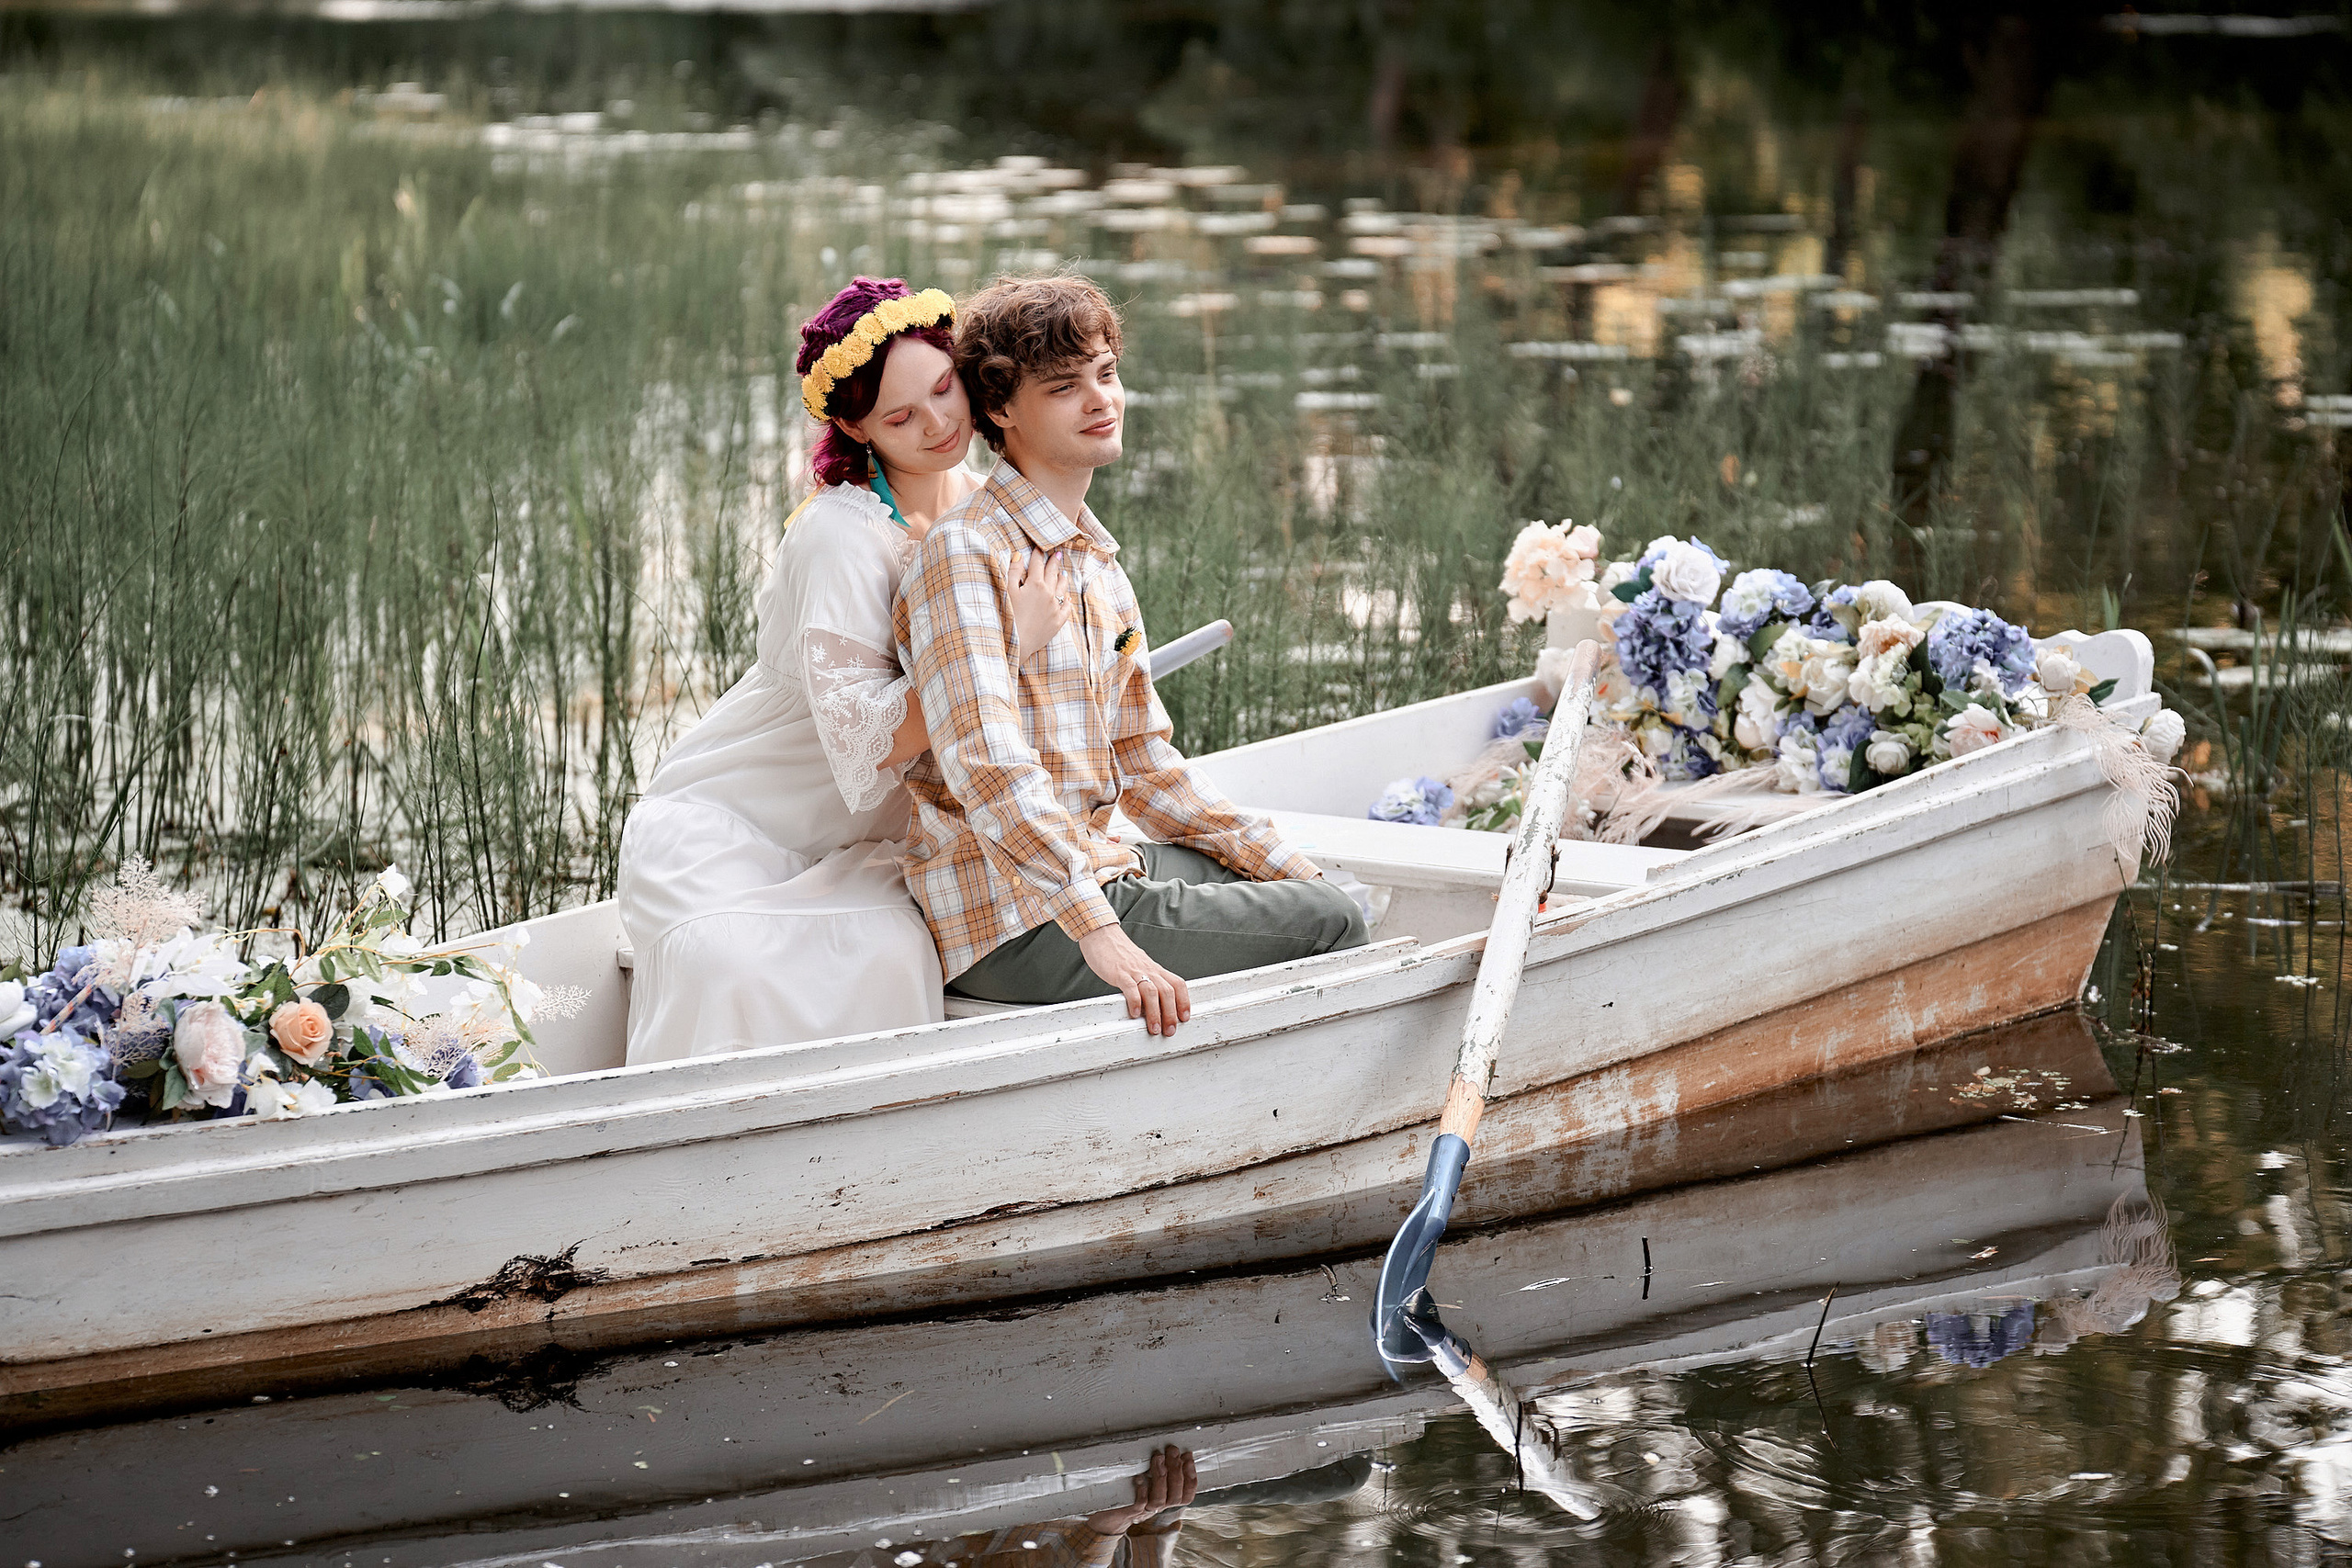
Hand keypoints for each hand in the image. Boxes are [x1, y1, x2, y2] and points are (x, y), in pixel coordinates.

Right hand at [1009, 548, 1069, 665]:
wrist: (1018, 642)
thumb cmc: (1008, 616)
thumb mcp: (1007, 591)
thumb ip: (1013, 572)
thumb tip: (1018, 556)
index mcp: (1035, 584)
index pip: (1037, 564)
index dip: (1038, 554)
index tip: (1039, 547)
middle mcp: (1049, 593)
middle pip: (1053, 573)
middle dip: (1054, 562)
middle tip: (1057, 553)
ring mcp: (1055, 607)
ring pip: (1063, 588)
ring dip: (1062, 578)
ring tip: (1063, 573)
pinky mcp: (1058, 620)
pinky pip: (1067, 607)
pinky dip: (1067, 600)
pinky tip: (1068, 597)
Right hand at [1077, 925, 1190, 1036]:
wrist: (1102, 935)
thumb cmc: (1121, 954)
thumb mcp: (1141, 966)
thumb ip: (1150, 981)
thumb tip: (1156, 1002)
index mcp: (1156, 969)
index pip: (1178, 984)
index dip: (1184, 1001)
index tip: (1184, 1018)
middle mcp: (1149, 970)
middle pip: (1167, 992)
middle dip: (1171, 1014)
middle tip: (1169, 1031)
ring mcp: (1134, 971)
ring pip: (1152, 992)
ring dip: (1155, 1013)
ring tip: (1154, 1028)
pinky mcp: (1119, 973)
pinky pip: (1130, 987)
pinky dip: (1135, 1001)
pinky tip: (1134, 1013)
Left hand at [1084, 1445, 1197, 1535]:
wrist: (1112, 1514)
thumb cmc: (1133, 1491)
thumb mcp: (1151, 1480)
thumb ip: (1164, 1469)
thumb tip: (1174, 1449)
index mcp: (1167, 1499)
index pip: (1187, 1495)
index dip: (1190, 1476)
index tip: (1187, 1456)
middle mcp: (1159, 1507)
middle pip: (1176, 1496)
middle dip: (1176, 1470)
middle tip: (1172, 1451)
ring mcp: (1146, 1510)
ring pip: (1160, 1500)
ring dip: (1161, 1477)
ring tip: (1158, 1458)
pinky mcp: (1131, 1510)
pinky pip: (1140, 1503)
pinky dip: (1142, 1489)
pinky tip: (1140, 1476)